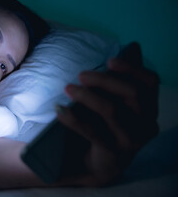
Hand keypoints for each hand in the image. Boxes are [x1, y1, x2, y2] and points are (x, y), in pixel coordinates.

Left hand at [58, 43, 159, 185]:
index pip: (150, 83)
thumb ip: (123, 78)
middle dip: (104, 80)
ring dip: (87, 96)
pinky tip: (60, 109)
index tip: (110, 60)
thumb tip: (134, 46)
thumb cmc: (107, 125)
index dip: (132, 68)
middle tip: (81, 75)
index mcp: (149, 108)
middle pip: (131, 93)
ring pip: (112, 110)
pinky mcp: (113, 152)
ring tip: (68, 88)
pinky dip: (74, 118)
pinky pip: (92, 131)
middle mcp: (146, 124)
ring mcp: (132, 140)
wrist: (100, 163)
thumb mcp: (116, 100)